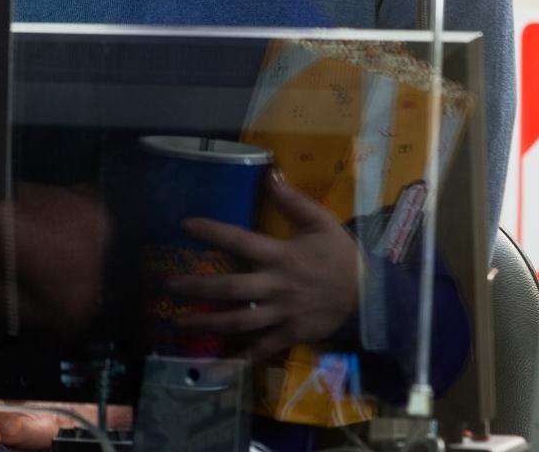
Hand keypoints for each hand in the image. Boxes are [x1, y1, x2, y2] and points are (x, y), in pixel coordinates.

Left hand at [169, 170, 361, 359]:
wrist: (371, 297)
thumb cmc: (341, 257)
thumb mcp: (321, 222)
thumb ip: (293, 199)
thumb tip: (269, 171)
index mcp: (281, 256)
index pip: (240, 241)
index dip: (212, 232)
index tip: (184, 225)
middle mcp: (276, 286)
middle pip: (231, 288)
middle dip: (197, 288)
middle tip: (167, 286)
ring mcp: (282, 313)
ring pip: (239, 321)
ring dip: (207, 324)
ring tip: (176, 322)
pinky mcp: (290, 335)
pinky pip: (261, 349)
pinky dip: (238, 360)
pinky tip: (214, 367)